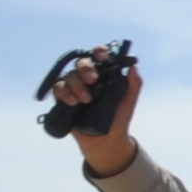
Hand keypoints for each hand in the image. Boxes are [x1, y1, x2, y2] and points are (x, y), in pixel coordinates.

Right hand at [58, 56, 144, 178]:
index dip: (99, 52)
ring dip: (76, 85)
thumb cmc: (119, 116)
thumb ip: (134, 83)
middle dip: (85, 68)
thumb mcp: (129, 100)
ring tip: (86, 101)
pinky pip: (58, 87)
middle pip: (81, 62)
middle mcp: (88, 76)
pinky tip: (73, 102)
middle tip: (93, 81)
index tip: (102, 58)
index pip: (99, 55)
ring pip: (69, 75)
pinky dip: (64, 93)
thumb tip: (133, 65)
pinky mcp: (63, 97)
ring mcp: (74, 86)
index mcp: (104, 73)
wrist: (106, 138)